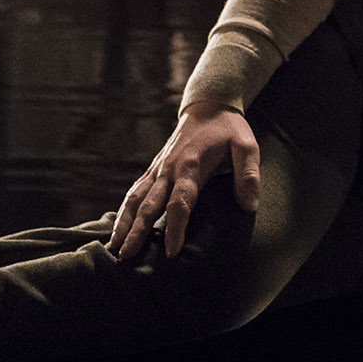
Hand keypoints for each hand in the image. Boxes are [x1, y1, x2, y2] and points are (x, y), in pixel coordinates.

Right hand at [107, 102, 262, 258]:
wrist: (207, 106)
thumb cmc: (228, 129)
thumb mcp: (246, 146)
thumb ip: (248, 174)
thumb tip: (249, 206)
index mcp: (191, 165)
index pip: (181, 202)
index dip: (175, 227)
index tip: (171, 251)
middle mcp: (169, 168)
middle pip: (150, 204)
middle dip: (137, 231)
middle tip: (126, 256)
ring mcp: (159, 168)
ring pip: (136, 198)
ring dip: (124, 222)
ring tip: (113, 247)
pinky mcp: (154, 168)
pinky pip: (135, 190)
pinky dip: (125, 209)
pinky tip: (118, 227)